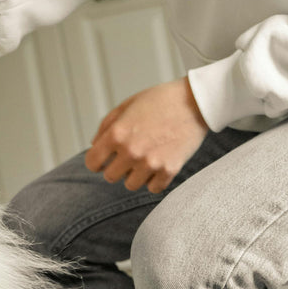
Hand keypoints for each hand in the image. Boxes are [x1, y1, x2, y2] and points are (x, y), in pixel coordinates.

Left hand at [85, 78, 207, 192]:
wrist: (195, 102)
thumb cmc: (159, 100)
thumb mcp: (126, 105)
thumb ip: (106, 126)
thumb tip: (94, 146)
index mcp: (117, 134)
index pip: (92, 163)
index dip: (97, 160)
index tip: (105, 157)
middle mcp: (131, 151)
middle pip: (110, 177)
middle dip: (116, 167)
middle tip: (128, 155)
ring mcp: (151, 163)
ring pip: (131, 185)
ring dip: (135, 174)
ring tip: (146, 158)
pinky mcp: (169, 170)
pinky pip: (153, 188)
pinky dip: (155, 180)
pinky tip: (159, 164)